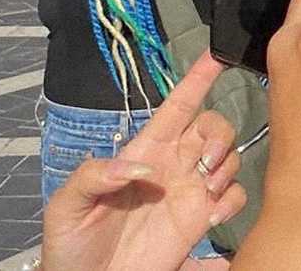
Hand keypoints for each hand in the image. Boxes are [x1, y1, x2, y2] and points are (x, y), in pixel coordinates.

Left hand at [41, 55, 245, 270]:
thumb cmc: (72, 244)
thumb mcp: (66, 204)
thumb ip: (94, 174)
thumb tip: (141, 166)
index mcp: (144, 151)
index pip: (177, 106)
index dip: (197, 79)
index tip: (216, 56)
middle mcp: (173, 165)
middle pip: (213, 127)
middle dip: (219, 133)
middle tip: (207, 159)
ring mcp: (190, 192)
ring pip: (229, 158)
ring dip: (226, 166)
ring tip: (206, 192)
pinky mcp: (202, 219)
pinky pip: (234, 197)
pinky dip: (232, 201)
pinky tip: (211, 217)